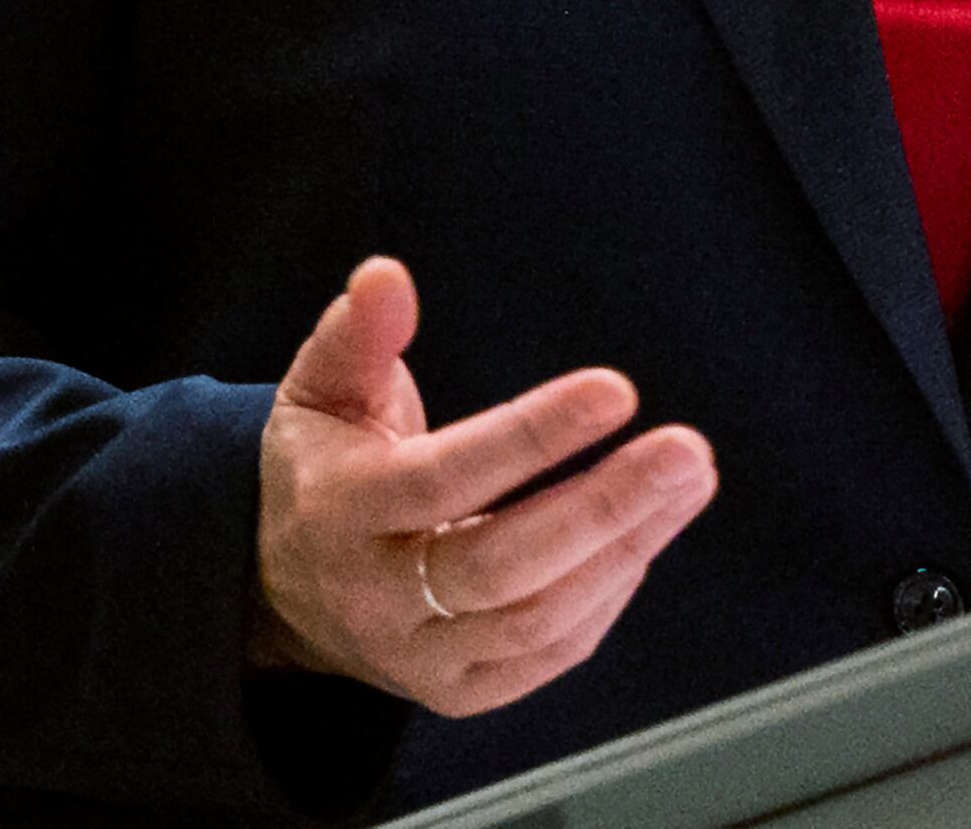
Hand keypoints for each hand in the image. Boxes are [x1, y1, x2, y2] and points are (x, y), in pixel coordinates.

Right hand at [249, 256, 718, 717]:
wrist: (284, 590)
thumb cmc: (322, 469)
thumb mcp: (320, 390)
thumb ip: (358, 333)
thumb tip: (387, 276)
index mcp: (340, 511)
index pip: (444, 480)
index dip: (532, 438)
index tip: (615, 391)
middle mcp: (377, 596)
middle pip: (502, 565)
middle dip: (605, 508)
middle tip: (686, 451)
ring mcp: (420, 656)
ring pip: (537, 618)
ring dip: (624, 548)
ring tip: (686, 483)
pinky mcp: (457, 693)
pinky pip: (548, 654)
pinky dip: (606, 596)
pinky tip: (643, 537)